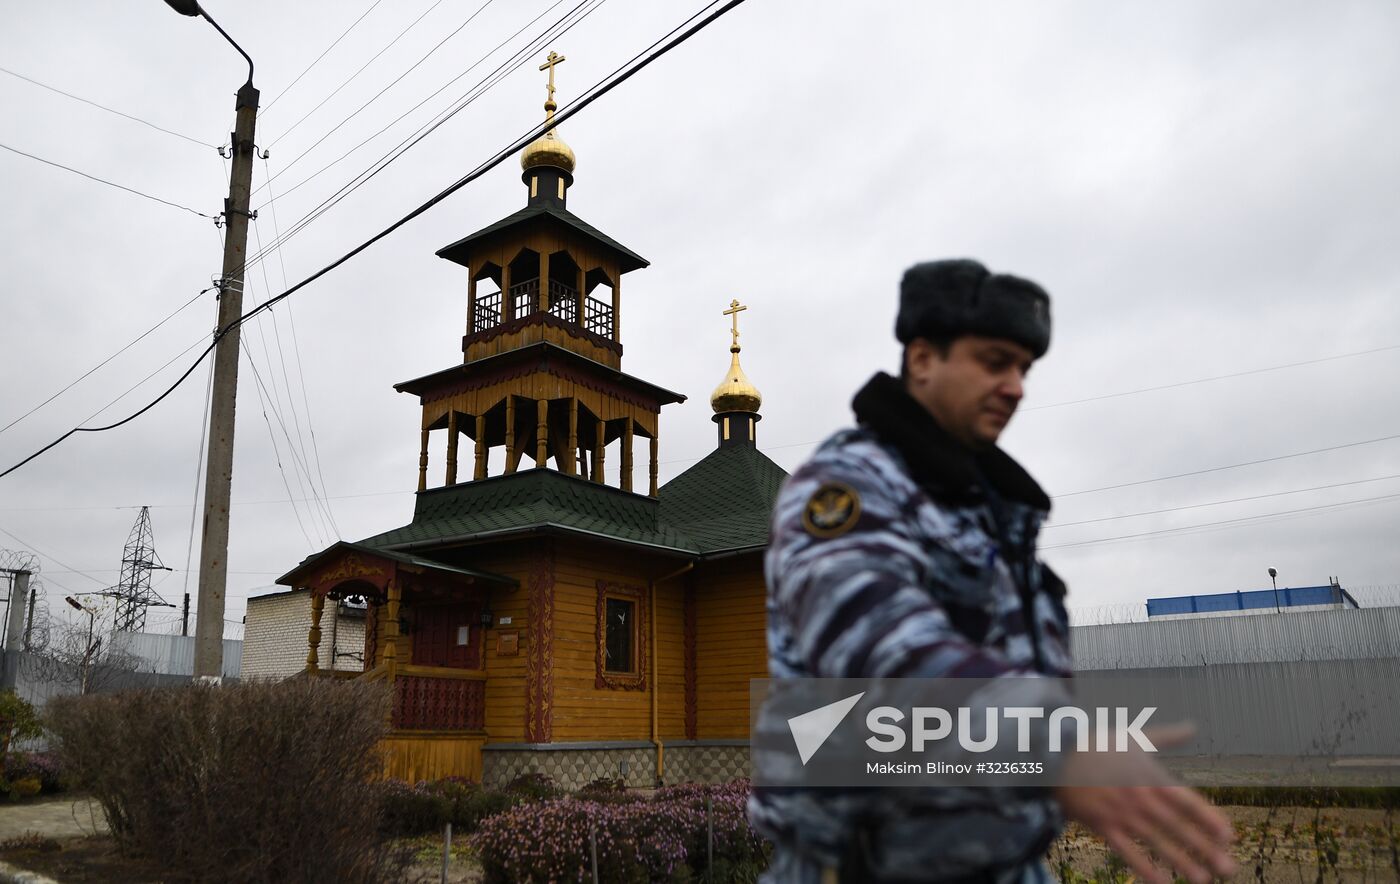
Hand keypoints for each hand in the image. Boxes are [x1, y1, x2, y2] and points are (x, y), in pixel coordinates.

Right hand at [1054, 724, 1235, 883]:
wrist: (1056, 756)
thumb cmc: (1098, 746)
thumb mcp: (1134, 737)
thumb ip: (1167, 736)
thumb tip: (1193, 726)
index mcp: (1150, 776)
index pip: (1187, 801)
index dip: (1209, 819)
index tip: (1228, 836)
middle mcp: (1140, 797)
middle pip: (1178, 826)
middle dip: (1205, 848)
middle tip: (1228, 868)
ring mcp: (1121, 814)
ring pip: (1157, 842)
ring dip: (1181, 862)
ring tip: (1203, 879)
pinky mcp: (1103, 826)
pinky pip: (1127, 852)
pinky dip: (1144, 868)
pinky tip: (1161, 883)